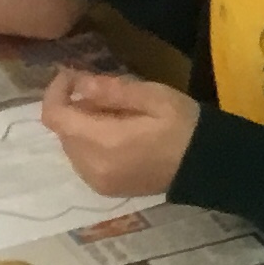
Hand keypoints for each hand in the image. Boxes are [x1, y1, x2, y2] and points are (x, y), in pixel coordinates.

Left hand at [41, 69, 199, 196]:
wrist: (208, 167)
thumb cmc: (185, 126)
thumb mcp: (155, 97)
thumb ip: (114, 91)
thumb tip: (80, 84)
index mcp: (103, 142)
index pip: (55, 116)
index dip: (56, 92)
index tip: (73, 76)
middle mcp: (92, 166)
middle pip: (63, 131)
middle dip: (75, 108)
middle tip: (105, 94)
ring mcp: (97, 181)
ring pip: (71, 146)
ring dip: (82, 127)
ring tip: (114, 116)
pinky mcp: (104, 189)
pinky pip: (83, 161)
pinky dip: (91, 144)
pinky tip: (117, 137)